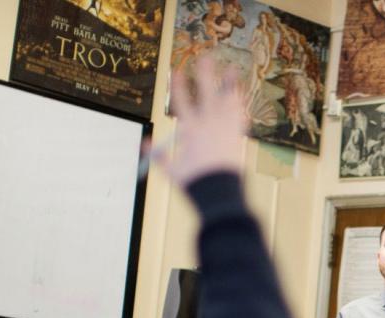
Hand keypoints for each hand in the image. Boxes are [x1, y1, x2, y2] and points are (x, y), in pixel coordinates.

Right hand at [155, 55, 246, 185]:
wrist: (220, 192)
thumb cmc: (195, 182)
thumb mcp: (172, 170)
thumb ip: (158, 156)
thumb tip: (144, 143)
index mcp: (191, 130)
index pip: (181, 102)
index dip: (177, 86)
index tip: (176, 71)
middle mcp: (210, 125)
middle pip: (207, 94)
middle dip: (206, 75)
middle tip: (206, 58)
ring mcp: (226, 129)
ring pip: (228, 102)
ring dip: (229, 86)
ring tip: (232, 70)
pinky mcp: (238, 137)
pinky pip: (239, 117)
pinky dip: (239, 107)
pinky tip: (240, 97)